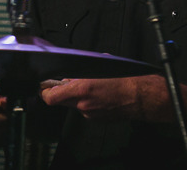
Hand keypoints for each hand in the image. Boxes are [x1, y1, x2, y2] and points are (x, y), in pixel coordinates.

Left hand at [40, 76, 166, 120]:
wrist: (140, 96)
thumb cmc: (124, 78)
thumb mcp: (100, 66)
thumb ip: (82, 71)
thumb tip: (72, 74)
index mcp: (82, 89)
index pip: (51, 97)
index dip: (46, 91)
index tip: (45, 86)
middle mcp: (83, 104)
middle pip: (60, 101)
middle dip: (61, 93)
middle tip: (65, 84)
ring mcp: (89, 114)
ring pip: (73, 105)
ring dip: (77, 98)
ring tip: (91, 89)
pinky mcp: (96, 119)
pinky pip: (85, 110)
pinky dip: (88, 104)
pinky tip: (100, 96)